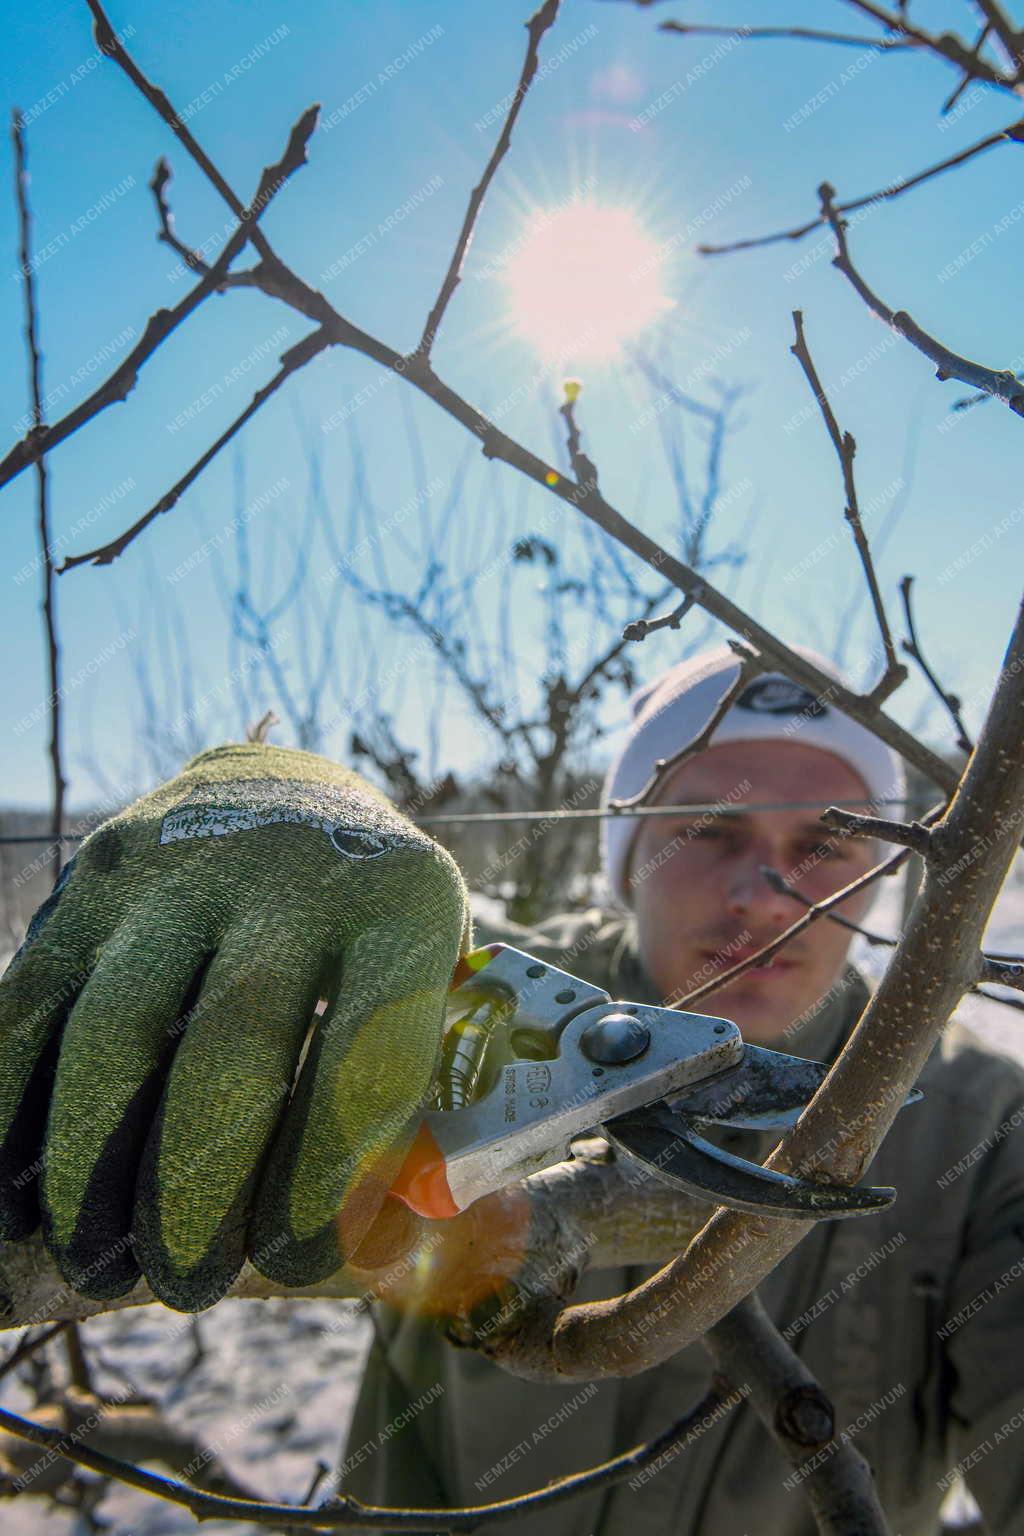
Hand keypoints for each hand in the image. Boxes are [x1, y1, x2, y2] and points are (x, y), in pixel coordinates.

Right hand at [0, 742, 470, 1311]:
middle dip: (196, 1192)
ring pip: (114, 1030)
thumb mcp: (428, 976)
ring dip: (91, 1168)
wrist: (286, 790)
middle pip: (229, 1050)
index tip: (287, 1263)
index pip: (368, 1054)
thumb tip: (379, 1246)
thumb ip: (419, 1093)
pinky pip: (31, 1003)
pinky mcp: (92, 883)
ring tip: (98, 1261)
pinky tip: (13, 1197)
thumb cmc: (369, 923)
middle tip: (187, 1282)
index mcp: (400, 903)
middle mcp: (290, 876)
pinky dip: (11, 1109)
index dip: (324, 1178)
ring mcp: (180, 871)